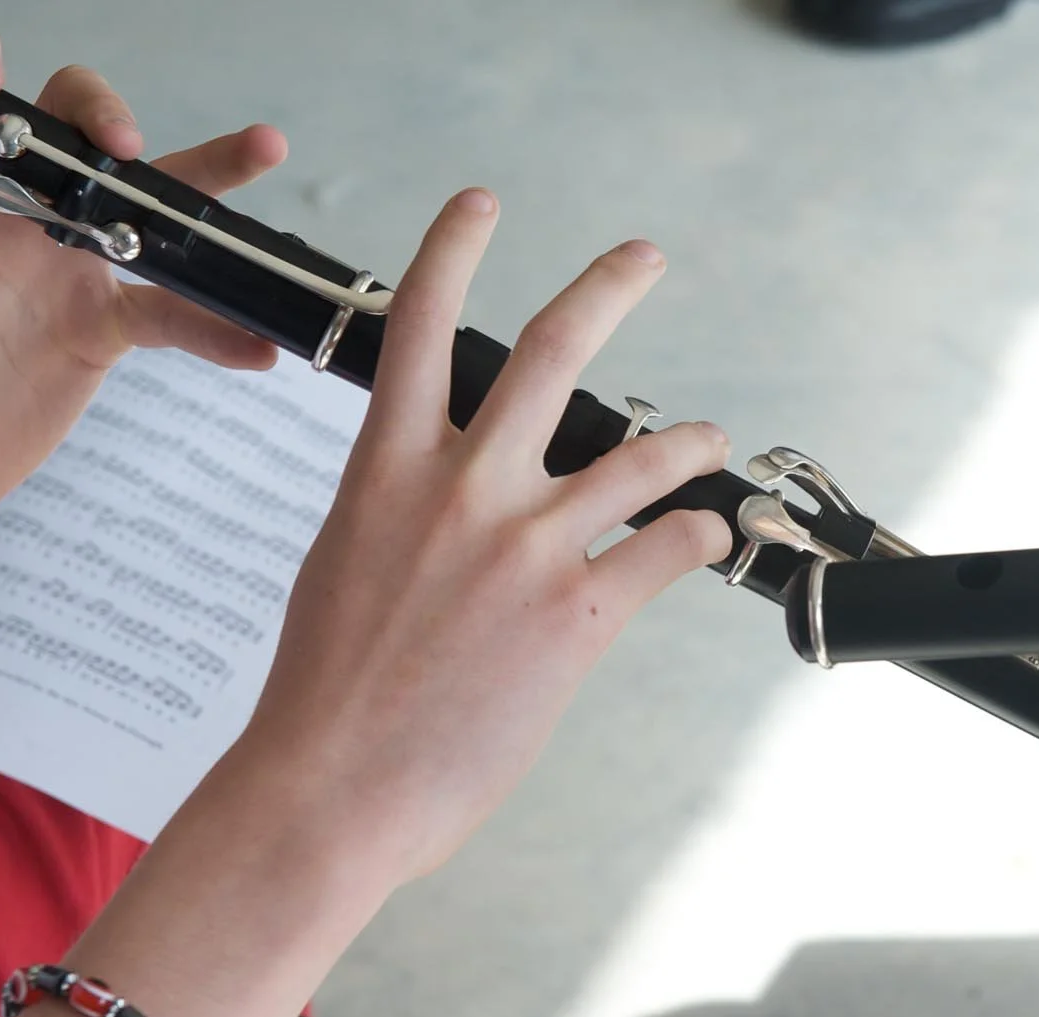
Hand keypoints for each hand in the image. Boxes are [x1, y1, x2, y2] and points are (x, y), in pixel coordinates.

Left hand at [0, 22, 287, 532]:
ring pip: (147, 209)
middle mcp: (8, 215)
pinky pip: (173, 319)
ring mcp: (62, 274)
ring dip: (206, 182)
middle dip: (104, 117)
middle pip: (72, 131)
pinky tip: (258, 342)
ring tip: (260, 150)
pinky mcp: (97, 335)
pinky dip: (220, 328)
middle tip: (121, 146)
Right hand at [238, 189, 731, 883]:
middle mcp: (460, 490)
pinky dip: (700, 534)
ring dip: (690, 437)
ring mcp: (524, 546)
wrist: (327, 788)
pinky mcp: (577, 612)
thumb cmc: (327, 696)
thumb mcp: (345, 569)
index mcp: (385, 470)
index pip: (419, 326)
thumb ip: (401, 516)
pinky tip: (709, 537)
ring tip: (712, 434)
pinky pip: (669, 548)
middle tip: (644, 257)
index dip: (451, 249)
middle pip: (551, 353)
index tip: (480, 205)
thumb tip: (445, 509)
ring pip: (640, 454)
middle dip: (606, 289)